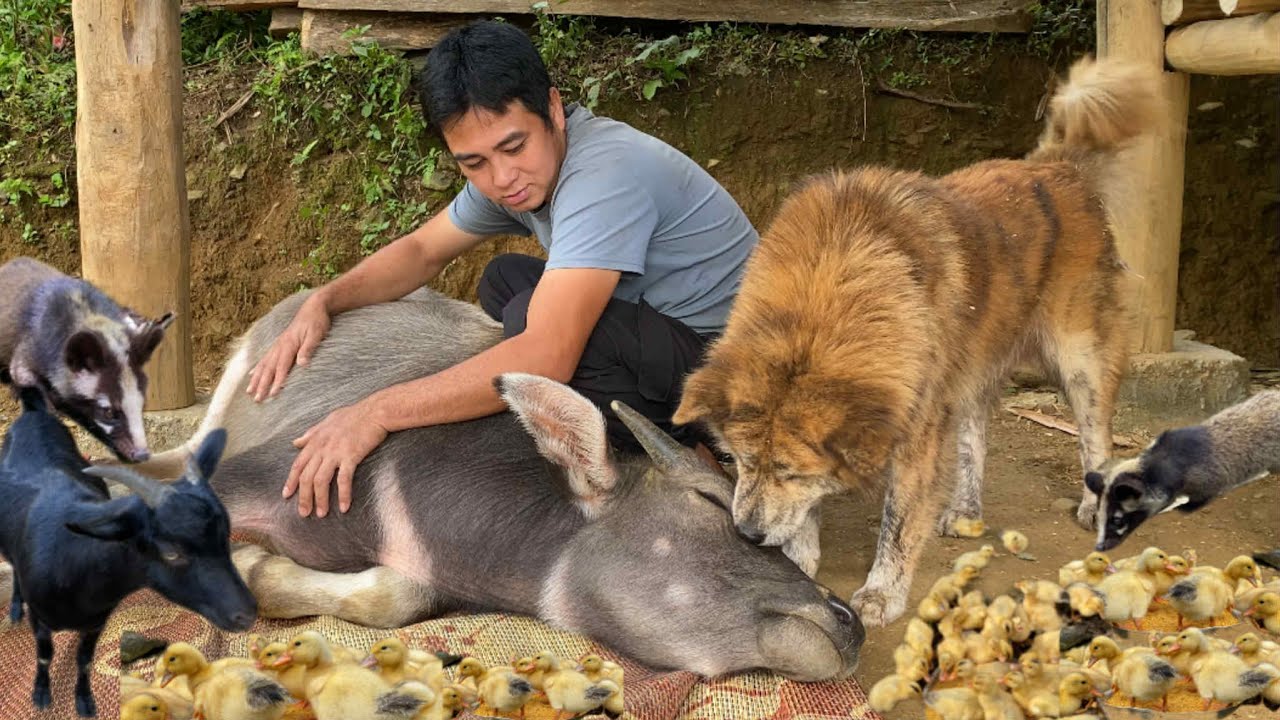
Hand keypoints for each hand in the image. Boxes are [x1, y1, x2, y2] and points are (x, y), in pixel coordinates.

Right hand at [246, 294, 331, 401]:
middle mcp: (280, 345)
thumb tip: (302, 364)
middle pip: (269, 368)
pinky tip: (252, 375)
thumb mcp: (316, 334)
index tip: (273, 395)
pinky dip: (258, 368)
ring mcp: (278, 345)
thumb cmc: (317, 321)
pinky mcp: (279, 344)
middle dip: (262, 385)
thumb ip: (308, 349)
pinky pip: (265, 358)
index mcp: (288, 345)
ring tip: (249, 392)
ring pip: (264, 364)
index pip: (282, 367)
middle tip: (257, 400)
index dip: (277, 381)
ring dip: (256, 379)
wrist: (314, 307)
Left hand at [283, 402, 387, 516]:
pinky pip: (344, 479)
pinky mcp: (351, 456)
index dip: (291, 481)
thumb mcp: (327, 421)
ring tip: (321, 514)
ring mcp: (336, 452)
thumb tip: (295, 442)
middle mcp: (322, 448)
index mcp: (315, 441)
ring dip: (320, 500)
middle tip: (304, 513)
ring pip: (321, 481)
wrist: (375, 412)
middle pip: (307, 477)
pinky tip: (344, 507)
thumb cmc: (354, 415)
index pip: (298, 465)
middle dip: (303, 497)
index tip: (287, 495)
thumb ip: (310, 434)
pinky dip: (343, 494)